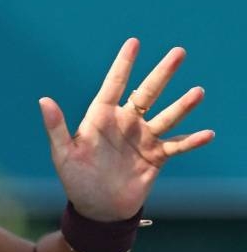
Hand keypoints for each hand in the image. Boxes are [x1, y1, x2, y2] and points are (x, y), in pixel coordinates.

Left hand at [39, 38, 213, 220]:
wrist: (97, 209)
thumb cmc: (75, 180)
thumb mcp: (63, 154)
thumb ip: (56, 127)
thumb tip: (43, 100)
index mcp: (101, 118)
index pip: (114, 85)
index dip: (124, 64)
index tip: (134, 42)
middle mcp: (125, 123)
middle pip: (147, 93)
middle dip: (162, 73)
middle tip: (179, 52)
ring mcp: (143, 139)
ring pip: (167, 116)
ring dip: (183, 105)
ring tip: (198, 92)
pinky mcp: (156, 157)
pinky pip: (177, 146)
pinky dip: (191, 141)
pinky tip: (207, 134)